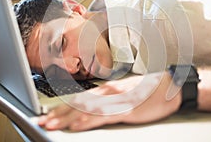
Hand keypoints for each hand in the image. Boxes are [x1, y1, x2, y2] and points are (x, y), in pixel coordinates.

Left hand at [38, 72, 181, 130]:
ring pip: (86, 110)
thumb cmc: (147, 91)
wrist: (168, 86)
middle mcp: (107, 93)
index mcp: (106, 90)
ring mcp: (115, 100)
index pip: (79, 99)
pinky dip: (88, 121)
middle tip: (41, 120)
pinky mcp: (125, 109)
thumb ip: (108, 100)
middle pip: (78, 104)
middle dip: (58, 114)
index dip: (61, 108)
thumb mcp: (124, 95)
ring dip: (66, 118)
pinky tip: (77, 125)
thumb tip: (92, 108)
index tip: (48, 114)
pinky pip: (103, 116)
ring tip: (51, 124)